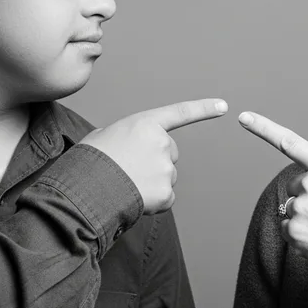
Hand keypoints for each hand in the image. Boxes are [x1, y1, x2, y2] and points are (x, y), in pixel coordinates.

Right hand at [80, 99, 227, 213]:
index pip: (180, 113)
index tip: (223, 106)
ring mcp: (166, 169)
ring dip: (151, 182)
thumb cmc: (89, 162)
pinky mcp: (166, 194)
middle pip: (169, 153)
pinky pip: (166, 198)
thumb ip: (124, 136)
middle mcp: (161, 143)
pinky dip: (153, 202)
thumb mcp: (103, 136)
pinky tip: (134, 199)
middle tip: (130, 170)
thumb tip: (126, 147)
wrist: (85, 190)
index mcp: (145, 124)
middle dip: (156, 161)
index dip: (203, 109)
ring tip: (126, 184)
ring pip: (166, 177)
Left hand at [239, 111, 307, 283]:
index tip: (244, 117)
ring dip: (305, 218)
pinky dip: (300, 235)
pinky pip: (287, 228)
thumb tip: (306, 183)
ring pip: (292, 208)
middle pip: (295, 186)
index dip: (263, 128)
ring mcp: (300, 206)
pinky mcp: (293, 230)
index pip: (291, 142)